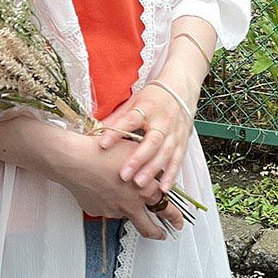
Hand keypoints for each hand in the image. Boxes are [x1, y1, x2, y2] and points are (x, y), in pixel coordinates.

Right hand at [51, 135, 184, 239]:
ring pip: (124, 214)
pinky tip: (101, 186)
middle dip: (157, 233)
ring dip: (126, 207)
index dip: (175, 217)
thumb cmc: (105, 153)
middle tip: (161, 234)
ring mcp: (112, 211)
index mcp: (145, 192)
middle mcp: (130, 206)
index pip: (166, 209)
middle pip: (148, 228)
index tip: (178, 222)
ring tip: (117, 190)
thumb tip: (157, 172)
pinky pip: (105, 208)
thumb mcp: (137, 153)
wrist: (75, 160)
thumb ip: (149, 166)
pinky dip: (106, 200)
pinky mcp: (96, 211)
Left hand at [96, 79, 195, 195]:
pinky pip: (177, 160)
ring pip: (165, 153)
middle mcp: (163, 121)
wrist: (182, 89)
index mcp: (147, 108)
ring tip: (139, 183)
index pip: (131, 119)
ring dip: (152, 170)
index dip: (117, 132)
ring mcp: (174, 133)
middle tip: (124, 175)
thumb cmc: (154, 97)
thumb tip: (95, 131)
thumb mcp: (134, 102)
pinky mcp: (182, 142)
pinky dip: (171, 175)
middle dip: (138, 159)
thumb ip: (117, 118)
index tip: (103, 143)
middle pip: (152, 141)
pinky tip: (163, 188)